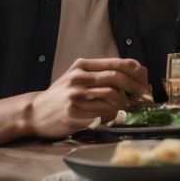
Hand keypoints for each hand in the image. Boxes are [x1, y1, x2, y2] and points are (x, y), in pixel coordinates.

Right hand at [23, 57, 149, 138]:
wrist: (34, 112)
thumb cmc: (61, 95)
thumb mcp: (78, 77)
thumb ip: (102, 73)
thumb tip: (137, 74)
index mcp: (82, 66)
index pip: (115, 64)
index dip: (135, 72)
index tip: (145, 80)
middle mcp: (78, 78)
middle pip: (116, 79)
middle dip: (135, 88)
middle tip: (143, 97)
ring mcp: (74, 96)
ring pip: (111, 97)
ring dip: (124, 104)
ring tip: (127, 108)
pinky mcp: (73, 114)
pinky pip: (101, 114)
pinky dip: (111, 116)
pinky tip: (110, 117)